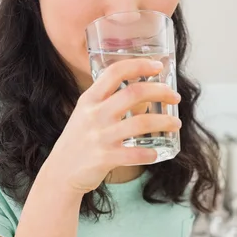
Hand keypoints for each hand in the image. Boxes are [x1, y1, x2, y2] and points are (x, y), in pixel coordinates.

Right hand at [46, 57, 180, 194]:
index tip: (158, 66)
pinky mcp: (104, 158)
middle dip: (160, 92)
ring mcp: (99, 136)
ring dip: (164, 122)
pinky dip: (149, 153)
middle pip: (134, 93)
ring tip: (176, 123)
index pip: (115, 71)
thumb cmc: (79, 139)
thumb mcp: (87, 113)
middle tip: (175, 96)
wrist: (60, 172)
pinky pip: (134, 154)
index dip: (139, 65)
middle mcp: (94, 114)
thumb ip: (109, 100)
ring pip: (140, 123)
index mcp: (90, 99)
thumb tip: (145, 93)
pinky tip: (155, 152)